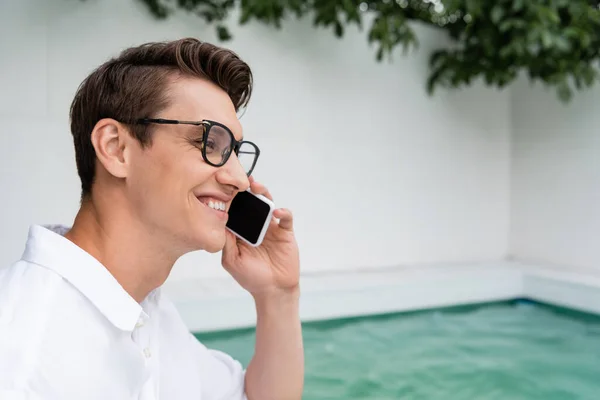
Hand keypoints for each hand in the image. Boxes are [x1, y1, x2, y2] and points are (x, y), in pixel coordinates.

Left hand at [221, 177, 299, 296]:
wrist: (273, 290)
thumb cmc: (251, 277)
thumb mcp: (231, 260)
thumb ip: (226, 241)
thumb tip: (219, 221)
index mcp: (241, 231)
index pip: (235, 210)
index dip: (231, 198)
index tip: (224, 187)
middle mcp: (256, 225)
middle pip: (252, 202)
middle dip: (247, 190)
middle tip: (240, 180)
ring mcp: (271, 227)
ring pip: (268, 204)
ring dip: (263, 193)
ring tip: (257, 187)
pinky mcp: (285, 232)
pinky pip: (286, 217)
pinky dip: (283, 211)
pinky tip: (276, 212)